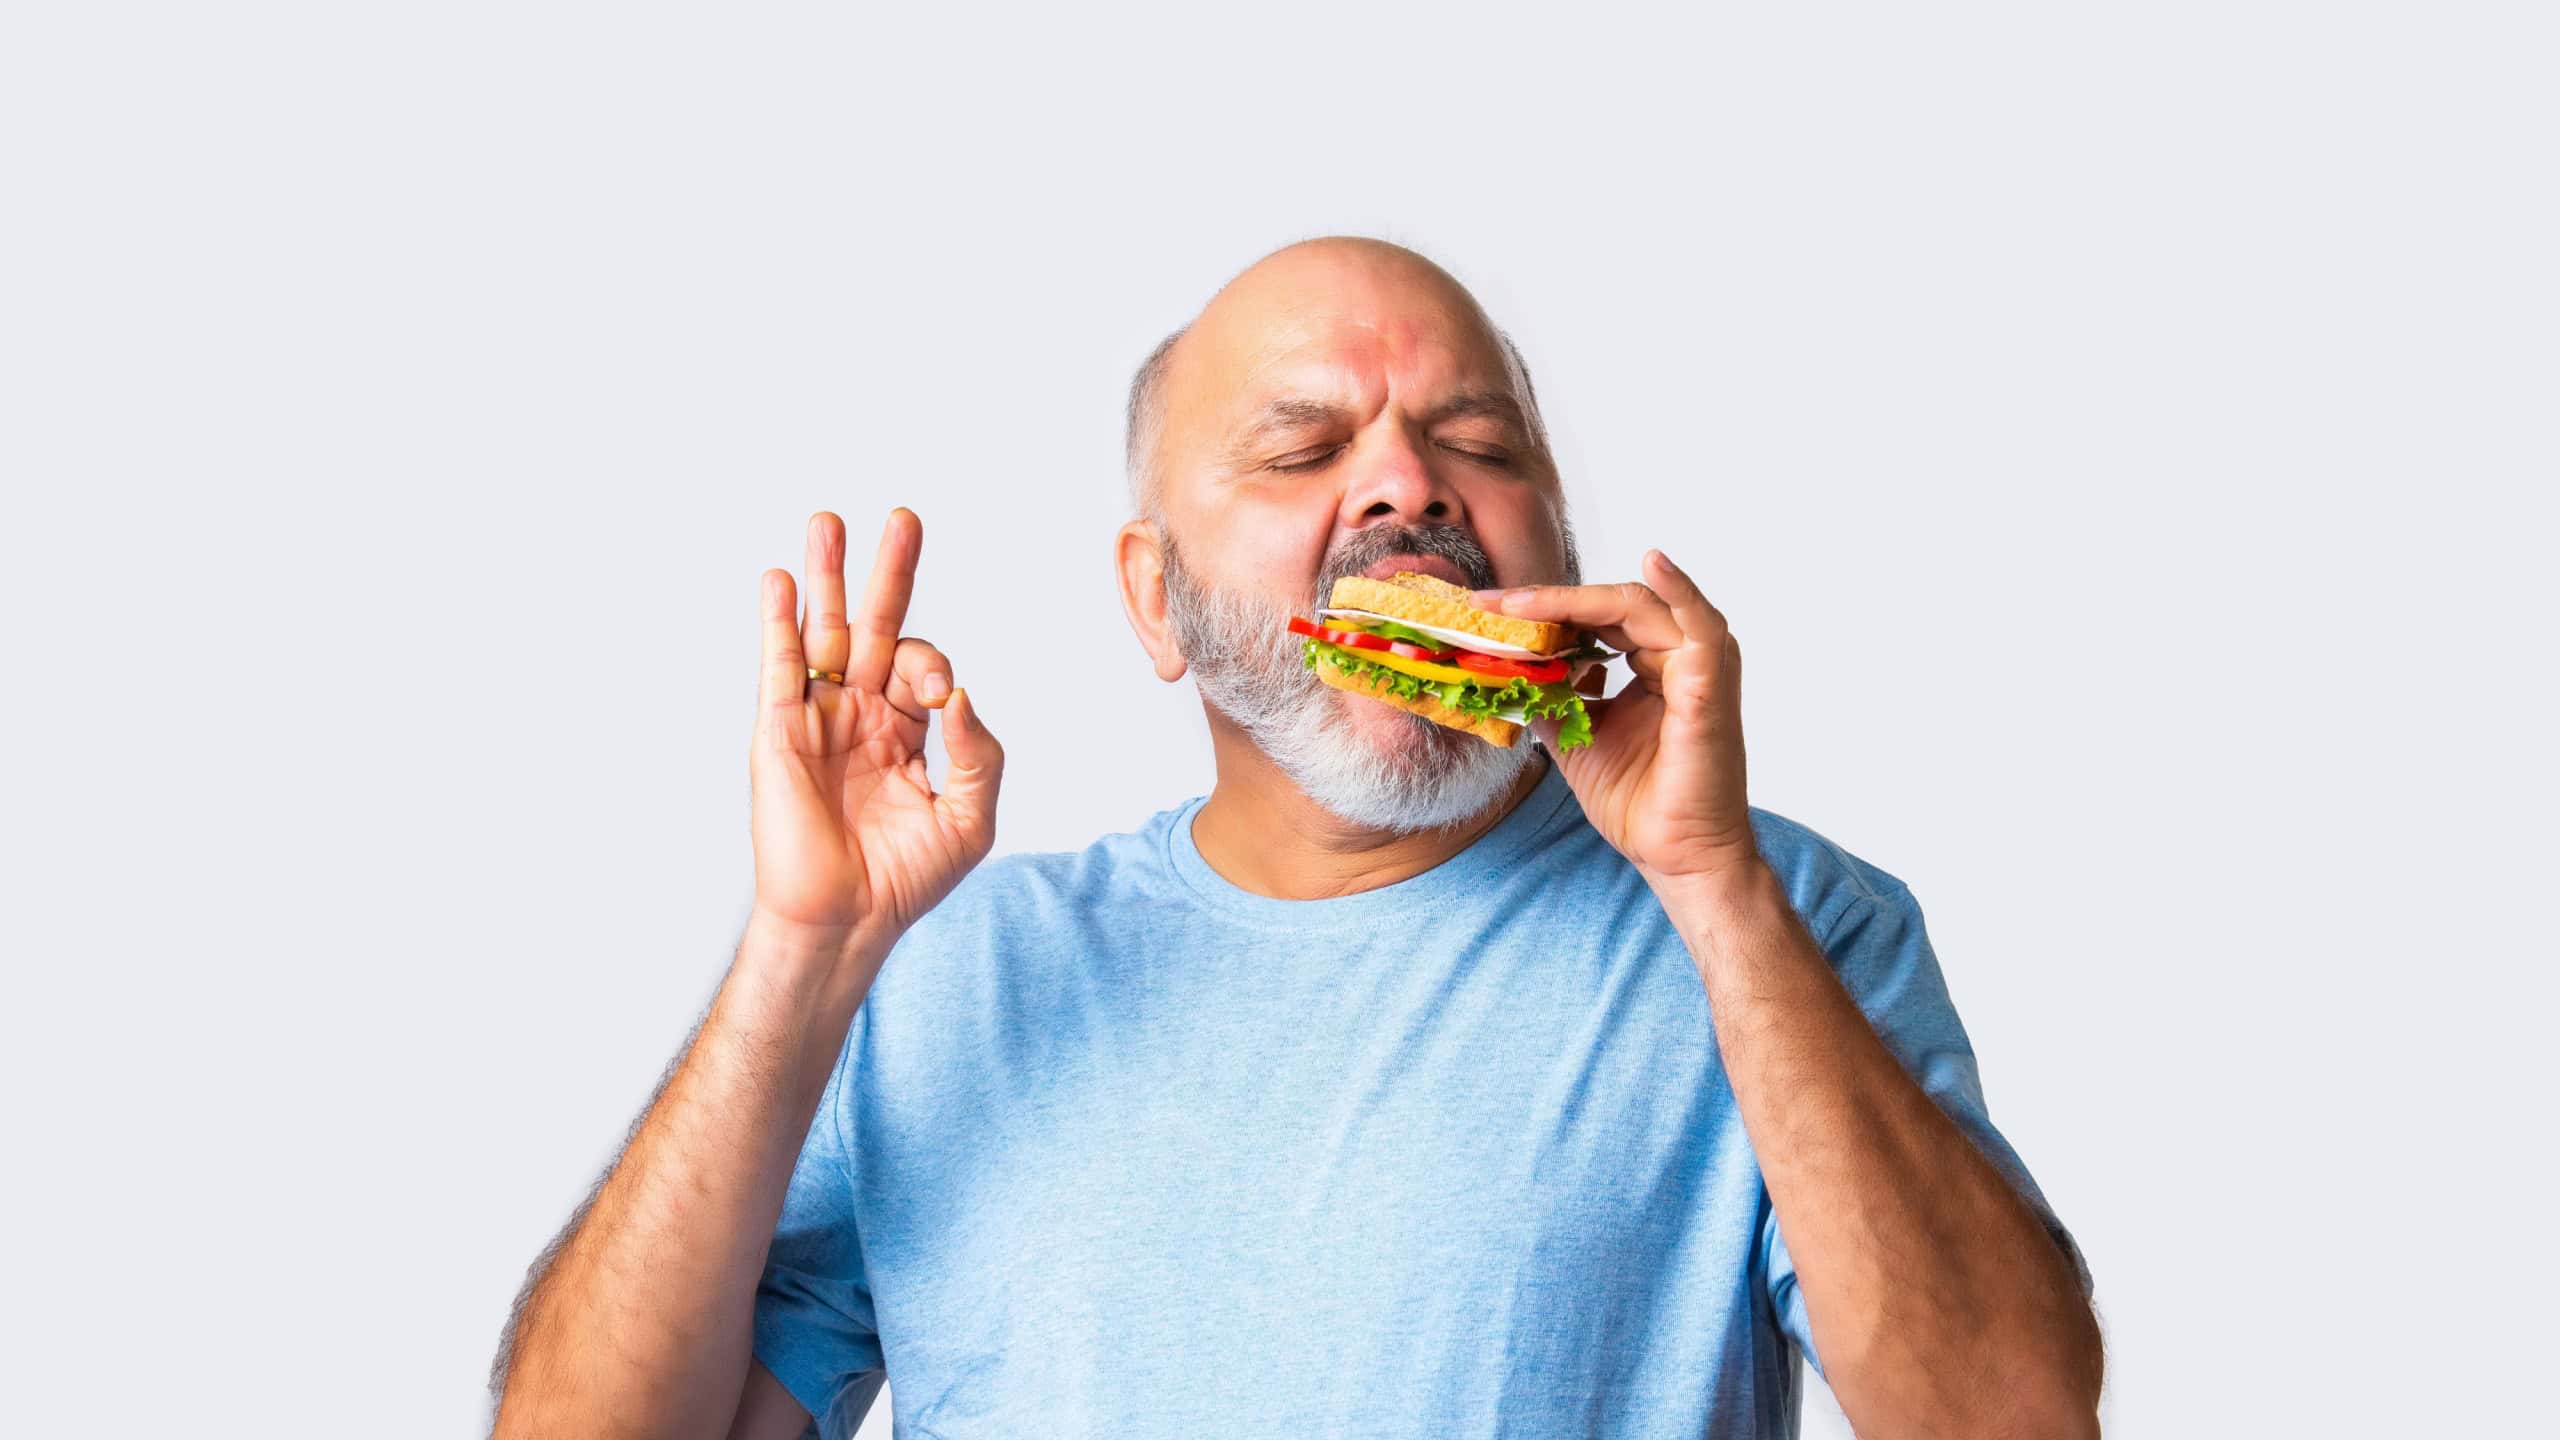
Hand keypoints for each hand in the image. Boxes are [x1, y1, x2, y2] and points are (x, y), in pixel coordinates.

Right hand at [749, 508, 1003, 954]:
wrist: (848, 920)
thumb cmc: (907, 876)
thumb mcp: (969, 815)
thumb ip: (977, 752)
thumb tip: (961, 694)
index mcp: (906, 728)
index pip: (923, 669)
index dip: (933, 669)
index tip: (940, 698)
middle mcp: (861, 713)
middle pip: (874, 626)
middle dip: (888, 573)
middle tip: (903, 519)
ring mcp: (817, 718)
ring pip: (822, 633)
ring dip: (826, 577)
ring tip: (828, 522)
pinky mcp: (778, 732)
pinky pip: (778, 667)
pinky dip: (778, 623)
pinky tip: (782, 581)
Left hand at [1472, 549, 1757, 883]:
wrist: (1674, 855)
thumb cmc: (1638, 801)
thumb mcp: (1575, 737)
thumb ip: (1550, 697)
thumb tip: (1506, 668)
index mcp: (1650, 665)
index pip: (1595, 619)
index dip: (1542, 611)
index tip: (1487, 613)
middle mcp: (1677, 657)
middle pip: (1609, 606)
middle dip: (1545, 602)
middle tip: (1489, 605)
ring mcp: (1698, 666)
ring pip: (1637, 606)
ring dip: (1575, 599)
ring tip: (1521, 603)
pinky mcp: (1712, 683)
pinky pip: (1699, 625)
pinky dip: (1679, 589)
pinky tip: (1652, 563)